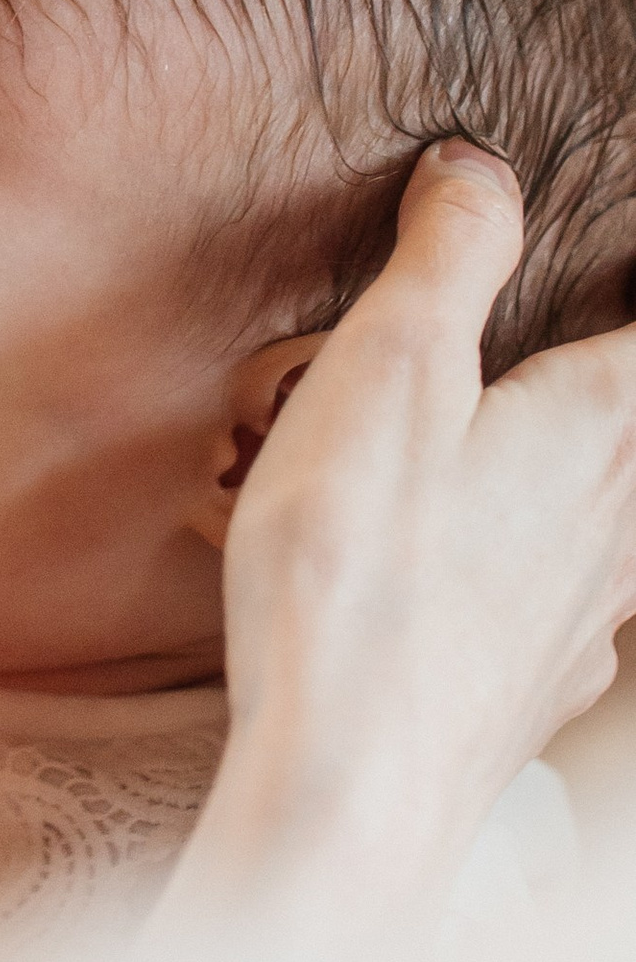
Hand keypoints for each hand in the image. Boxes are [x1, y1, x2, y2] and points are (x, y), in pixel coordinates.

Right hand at [170, 140, 635, 943]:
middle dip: (601, 391)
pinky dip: (548, 568)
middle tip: (561, 368)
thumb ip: (448, 257)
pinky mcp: (542, 686)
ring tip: (528, 455)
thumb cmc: (362, 576)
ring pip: (617, 525)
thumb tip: (481, 170)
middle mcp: (620, 522)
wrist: (353, 791)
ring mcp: (590, 616)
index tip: (611, 266)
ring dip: (584, 484)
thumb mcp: (388, 370)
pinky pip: (576, 603)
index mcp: (598, 426)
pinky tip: (503, 577)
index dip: (631, 291)